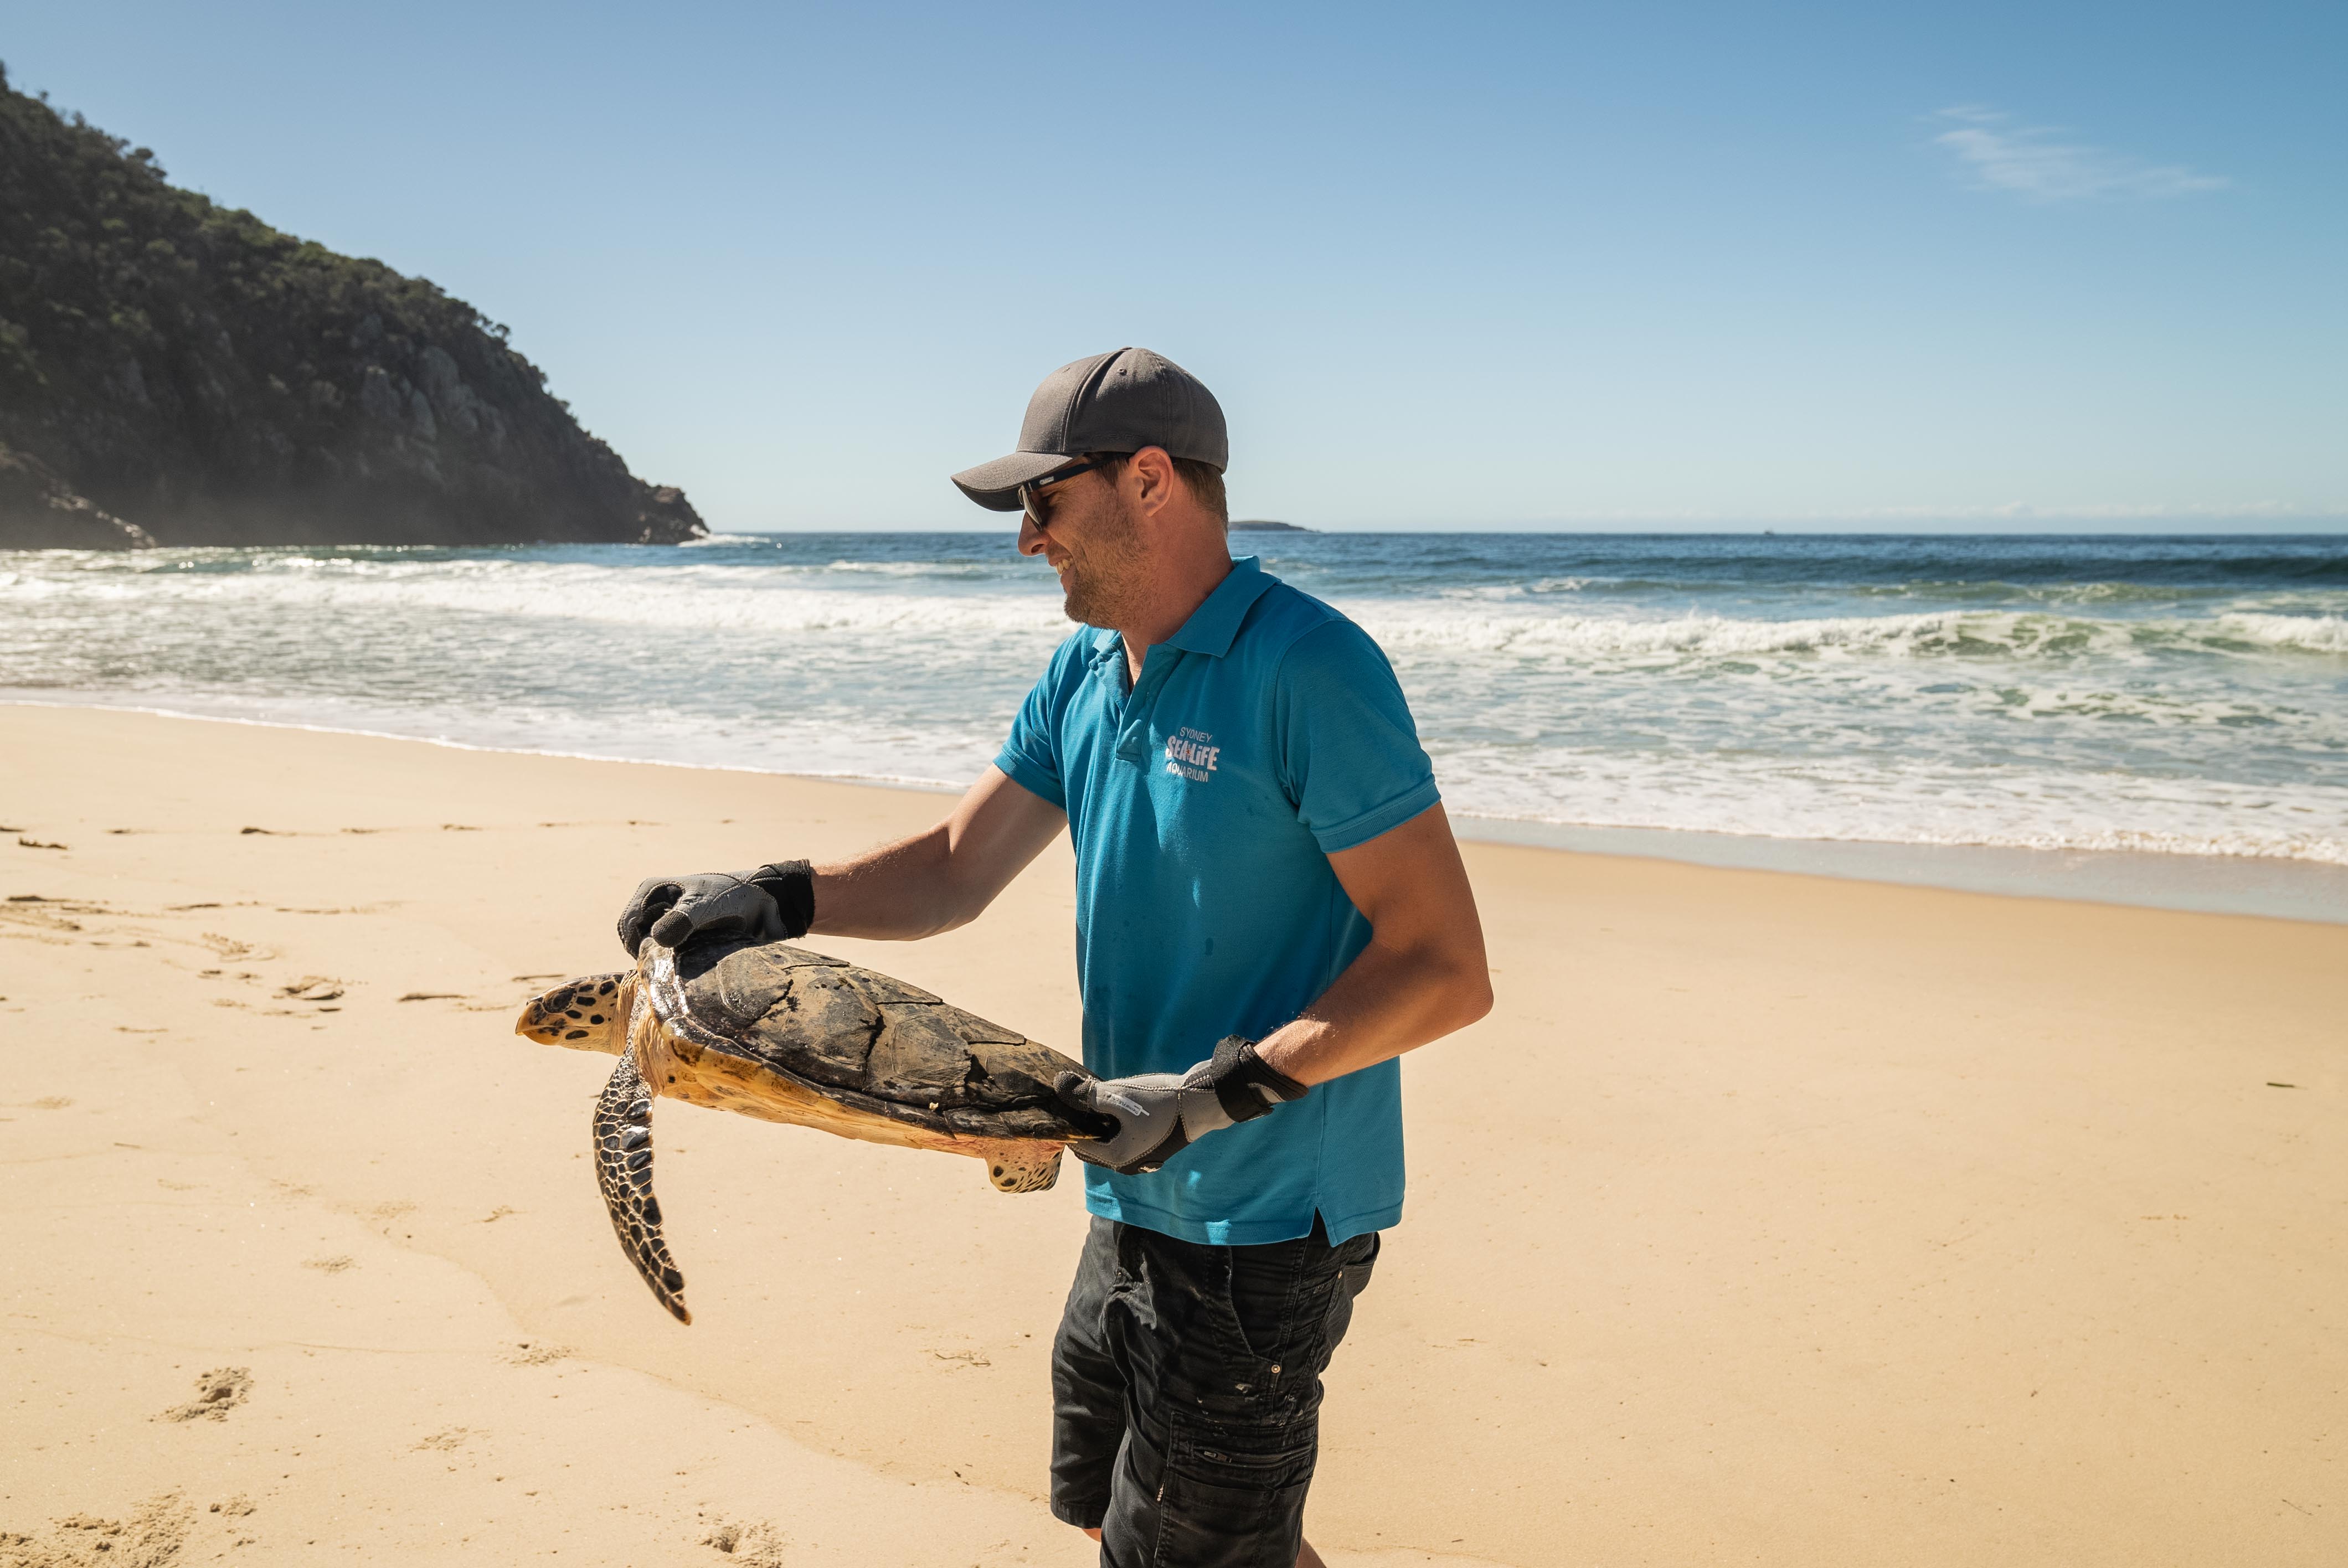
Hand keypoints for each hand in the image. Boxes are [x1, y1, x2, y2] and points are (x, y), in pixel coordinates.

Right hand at [615, 860, 814, 955]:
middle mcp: (657, 907)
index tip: (657, 960)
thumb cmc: (735, 896)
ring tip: (683, 968)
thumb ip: (682, 920)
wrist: (768, 903)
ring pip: (652, 952)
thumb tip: (657, 939)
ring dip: (663, 963)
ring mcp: (670, 923)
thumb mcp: (705, 905)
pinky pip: (670, 958)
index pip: (627, 926)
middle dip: (648, 957)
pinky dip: (675, 966)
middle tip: (670, 968)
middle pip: (636, 941)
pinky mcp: (686, 938)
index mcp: (651, 892)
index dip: (636, 946)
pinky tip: (690, 971)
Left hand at [1055, 1037, 1306, 1174]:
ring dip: (1101, 1122)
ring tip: (1099, 1097)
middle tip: (1079, 1096)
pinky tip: (1120, 1102)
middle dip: (1084, 1123)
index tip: (1061, 1100)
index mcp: (1116, 1159)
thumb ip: (1086, 1094)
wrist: (1205, 1102)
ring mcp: (1143, 1157)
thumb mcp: (1118, 1095)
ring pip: (1110, 1141)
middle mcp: (1128, 1165)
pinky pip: (1126, 1137)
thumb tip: (1059, 1085)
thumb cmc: (1162, 1101)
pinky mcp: (1154, 1146)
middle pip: (1093, 1145)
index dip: (1067, 1122)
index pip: (1077, 1144)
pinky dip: (1118, 1124)